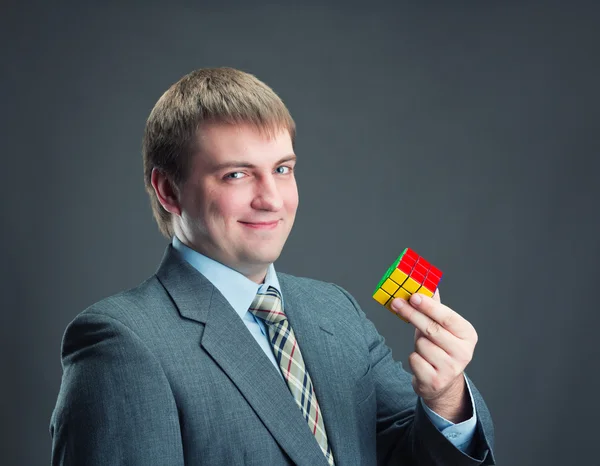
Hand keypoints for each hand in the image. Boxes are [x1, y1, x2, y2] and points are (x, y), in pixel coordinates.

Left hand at [390, 290, 476, 421]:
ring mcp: (451, 369)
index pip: (447, 317)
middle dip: (412, 314)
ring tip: (424, 349)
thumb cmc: (439, 348)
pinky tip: (422, 362)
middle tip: (396, 302)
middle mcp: (464, 353)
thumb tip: (428, 283)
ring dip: (417, 343)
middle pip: (431, 329)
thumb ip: (435, 307)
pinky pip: (415, 360)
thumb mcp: (441, 327)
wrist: (442, 383)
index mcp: (468, 335)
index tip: (413, 296)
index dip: (429, 306)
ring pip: (421, 345)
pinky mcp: (436, 382)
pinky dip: (414, 358)